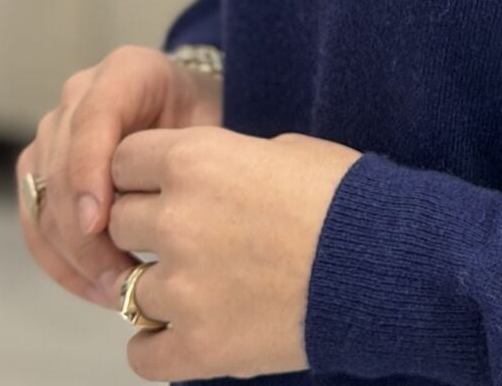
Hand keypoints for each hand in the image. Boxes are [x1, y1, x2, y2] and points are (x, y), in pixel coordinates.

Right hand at [16, 45, 225, 313]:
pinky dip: (61, 260)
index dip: (89, 171)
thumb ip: (185, 157)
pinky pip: (36, 218)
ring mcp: (55, 130)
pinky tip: (96, 288)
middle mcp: (80, 94)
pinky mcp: (40, 168)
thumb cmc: (207, 123)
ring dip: (72, 254)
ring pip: (42, 197)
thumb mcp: (209, 128)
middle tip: (119, 279)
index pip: (93, 117)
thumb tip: (160, 212)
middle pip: (60, 164)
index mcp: (126, 70)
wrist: (192, 117)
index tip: (98, 224)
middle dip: (83, 230)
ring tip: (116, 292)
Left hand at [103, 124, 362, 379]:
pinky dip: (159, 344)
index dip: (142, 173)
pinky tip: (187, 330)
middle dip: (146, 228)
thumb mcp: (283, 150)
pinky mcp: (198, 346)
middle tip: (186, 236)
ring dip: (159, 287)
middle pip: (118, 222)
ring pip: (128, 289)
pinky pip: (140, 351)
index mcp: (196, 159)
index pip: (122, 159)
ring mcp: (183, 288)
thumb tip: (204, 177)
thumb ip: (224, 162)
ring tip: (201, 286)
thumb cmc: (343, 197)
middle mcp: (177, 218)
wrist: (382, 261)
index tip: (162, 185)